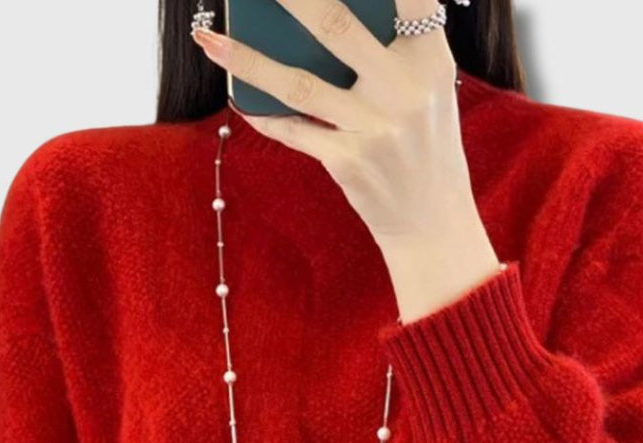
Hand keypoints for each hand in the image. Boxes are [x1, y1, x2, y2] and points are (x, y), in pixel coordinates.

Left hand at [191, 2, 503, 322]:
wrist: (433, 223)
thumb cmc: (424, 146)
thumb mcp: (429, 89)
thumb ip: (395, 47)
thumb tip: (319, 15)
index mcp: (431, 60)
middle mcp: (404, 91)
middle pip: (336, 27)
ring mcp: (374, 129)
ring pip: (298, 84)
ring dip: (247, 59)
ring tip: (209, 40)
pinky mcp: (348, 163)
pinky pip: (293, 130)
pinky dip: (263, 114)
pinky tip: (238, 98)